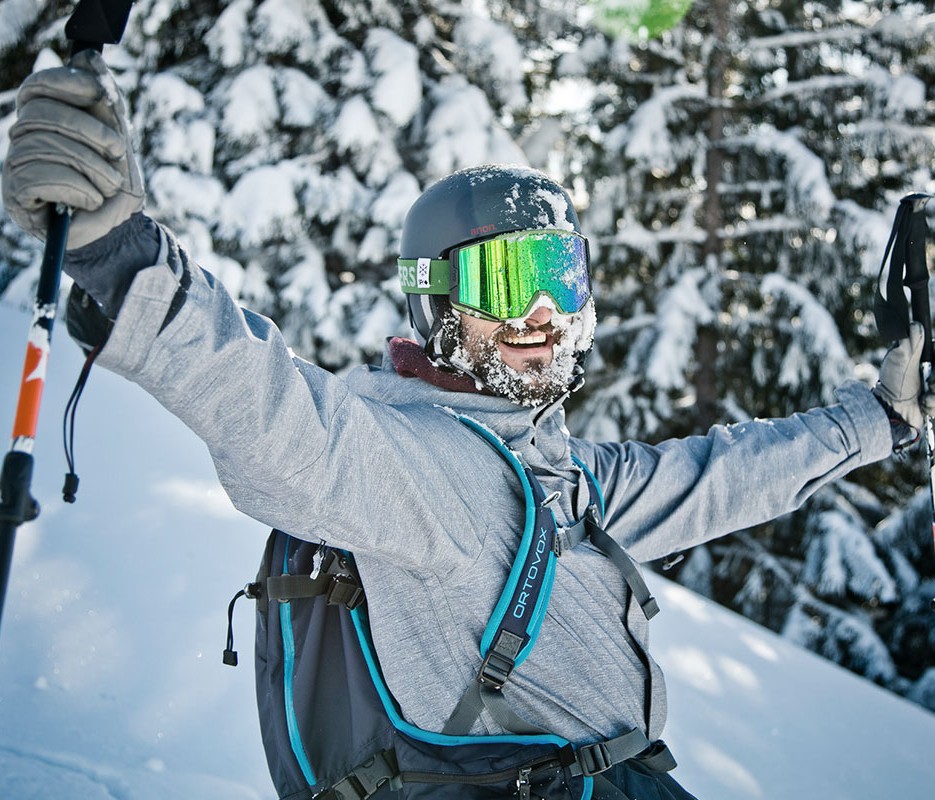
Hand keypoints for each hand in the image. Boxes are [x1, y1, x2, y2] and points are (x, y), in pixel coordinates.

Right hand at [2, 50, 143, 249]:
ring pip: (47, 146)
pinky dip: (77, 188)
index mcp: (44, 121)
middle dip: (90, 130)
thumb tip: (89, 58)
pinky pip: (41, 177)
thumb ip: (106, 100)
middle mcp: (24, 138)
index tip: (99, 92)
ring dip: (91, 167)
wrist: (118, 231)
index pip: (37, 87)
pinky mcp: (17, 194)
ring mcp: (17, 165)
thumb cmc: (115, 185)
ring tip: (109, 186)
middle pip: (43, 113)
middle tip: (117, 151)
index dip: (65, 82)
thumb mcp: (118, 139)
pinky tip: (90, 200)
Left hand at [874, 321, 934, 430]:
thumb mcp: (899, 358)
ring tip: (924, 397)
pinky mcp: (934, 402)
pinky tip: (923, 405)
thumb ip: (910, 342)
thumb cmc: (891, 383)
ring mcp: (933, 388)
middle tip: (929, 383)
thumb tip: (915, 324)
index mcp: (925, 358)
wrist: (889, 410)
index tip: (932, 363)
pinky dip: (933, 404)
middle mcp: (932, 372)